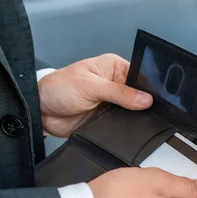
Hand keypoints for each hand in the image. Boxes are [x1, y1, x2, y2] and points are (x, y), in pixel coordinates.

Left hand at [38, 54, 152, 137]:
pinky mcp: (107, 120)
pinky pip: (121, 126)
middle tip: (144, 113)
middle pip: (138, 96)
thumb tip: (145, 99)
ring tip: (130, 121)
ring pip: (132, 113)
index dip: (149, 89)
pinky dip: (123, 129)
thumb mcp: (90, 86)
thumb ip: (119, 93)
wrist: (41, 111)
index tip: (155, 100)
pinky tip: (123, 129)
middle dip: (142, 106)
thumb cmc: (58, 88)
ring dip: (131, 118)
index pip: (140, 76)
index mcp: (114, 68)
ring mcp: (112, 103)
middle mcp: (115, 85)